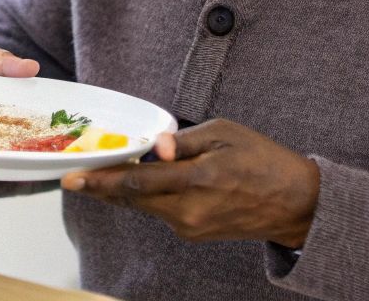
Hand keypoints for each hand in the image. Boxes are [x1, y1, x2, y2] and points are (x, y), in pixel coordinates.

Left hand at [60, 119, 320, 248]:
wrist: (296, 204)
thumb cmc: (263, 160)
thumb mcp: (225, 134)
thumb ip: (184, 141)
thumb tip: (155, 146)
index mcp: (196, 181)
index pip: (136, 182)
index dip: (100, 181)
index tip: (71, 178)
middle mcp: (188, 211)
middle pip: (132, 200)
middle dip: (103, 187)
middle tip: (77, 175)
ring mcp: (190, 227)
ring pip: (145, 207)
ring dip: (126, 191)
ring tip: (110, 170)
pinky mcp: (194, 234)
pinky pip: (161, 212)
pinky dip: (149, 197)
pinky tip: (148, 181)